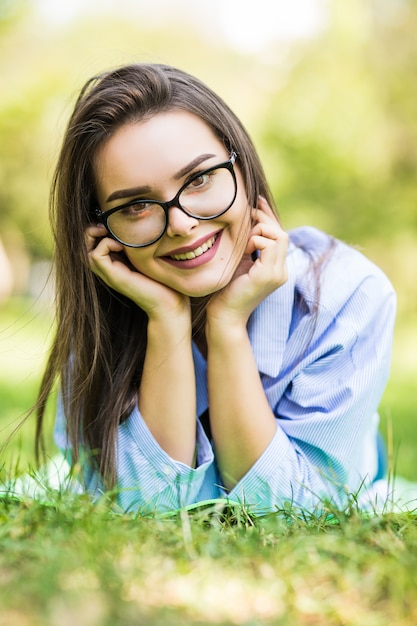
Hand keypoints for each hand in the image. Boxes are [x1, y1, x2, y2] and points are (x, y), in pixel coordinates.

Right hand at [86, 225, 190, 322]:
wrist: (169, 302)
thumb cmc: (163, 279)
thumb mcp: (147, 254)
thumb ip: (137, 242)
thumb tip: (135, 221)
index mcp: (115, 263)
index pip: (92, 243)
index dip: (97, 230)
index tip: (112, 225)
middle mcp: (108, 269)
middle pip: (82, 246)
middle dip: (90, 231)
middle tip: (106, 226)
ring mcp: (109, 274)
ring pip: (84, 250)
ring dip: (95, 236)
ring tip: (110, 233)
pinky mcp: (113, 277)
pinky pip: (95, 255)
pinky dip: (105, 244)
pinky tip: (121, 246)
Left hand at [206, 196, 287, 326]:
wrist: (224, 316)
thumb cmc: (225, 290)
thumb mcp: (239, 261)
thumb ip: (247, 245)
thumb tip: (248, 219)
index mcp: (276, 268)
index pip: (279, 235)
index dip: (268, 217)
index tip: (255, 203)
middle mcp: (281, 271)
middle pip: (281, 232)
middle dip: (263, 220)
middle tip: (245, 218)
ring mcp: (277, 275)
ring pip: (278, 236)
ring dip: (258, 231)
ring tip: (242, 244)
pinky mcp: (268, 276)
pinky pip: (268, 244)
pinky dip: (254, 241)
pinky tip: (243, 250)